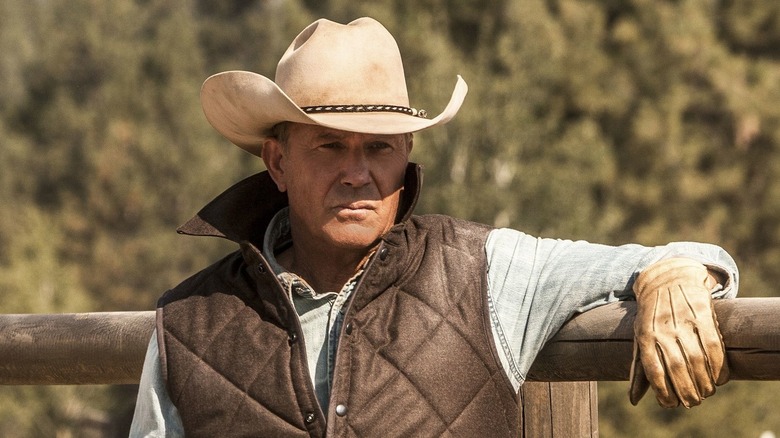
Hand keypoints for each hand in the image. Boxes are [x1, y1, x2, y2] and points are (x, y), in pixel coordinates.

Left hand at [629, 258, 728, 407]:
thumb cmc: (652, 314)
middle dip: (687, 391)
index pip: (654, 371)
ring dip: (704, 382)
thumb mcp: (639, 336)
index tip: (671, 404)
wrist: (668, 278)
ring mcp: (683, 321)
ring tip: (707, 392)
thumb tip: (633, 399)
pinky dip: (719, 366)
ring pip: (697, 360)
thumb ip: (638, 367)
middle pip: (678, 368)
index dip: (663, 391)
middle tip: (693, 402)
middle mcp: (663, 329)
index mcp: (645, 336)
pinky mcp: (702, 314)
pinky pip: (713, 345)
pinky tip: (720, 378)